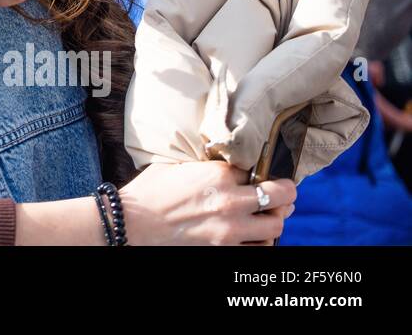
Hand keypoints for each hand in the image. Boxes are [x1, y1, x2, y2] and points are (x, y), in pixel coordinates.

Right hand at [117, 162, 296, 244]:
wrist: (131, 224)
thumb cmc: (148, 192)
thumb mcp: (177, 167)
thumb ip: (205, 166)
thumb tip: (222, 165)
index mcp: (218, 174)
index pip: (257, 168)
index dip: (256, 170)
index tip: (255, 173)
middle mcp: (230, 201)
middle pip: (280, 196)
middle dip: (284, 192)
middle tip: (282, 192)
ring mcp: (230, 230)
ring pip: (276, 225)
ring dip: (274, 219)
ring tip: (268, 215)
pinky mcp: (224, 250)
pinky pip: (259, 248)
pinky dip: (261, 241)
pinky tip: (254, 235)